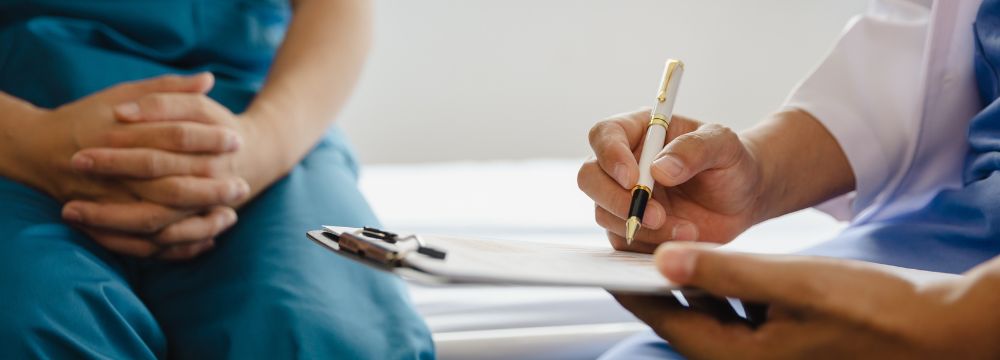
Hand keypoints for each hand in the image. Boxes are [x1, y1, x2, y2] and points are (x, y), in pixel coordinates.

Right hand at [12, 74, 249, 258]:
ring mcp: (109, 203)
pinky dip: (177, 247)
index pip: (173, 136)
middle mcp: (114, 173)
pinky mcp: (106, 225)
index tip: (237, 140)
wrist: (41, 149)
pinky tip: (207, 240)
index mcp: (120, 135)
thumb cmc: (90, 117)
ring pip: (160, 222)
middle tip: (242, 187)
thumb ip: (166, 90)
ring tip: (231, 217)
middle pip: (170, 187)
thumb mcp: (122, 94)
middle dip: (211, 190)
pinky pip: (145, 246)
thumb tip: (208, 79)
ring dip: (199, 223)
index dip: (208, 138)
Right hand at [578, 109, 763, 251]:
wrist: (743, 198)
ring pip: (604, 214)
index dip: (610, 156)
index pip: (604, 135)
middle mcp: (623, 163)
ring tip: (688, 230)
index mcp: (639, 131)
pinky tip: (684, 238)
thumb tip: (660, 169)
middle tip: (656, 215)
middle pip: (590, 178)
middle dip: (616, 199)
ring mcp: (622, 197)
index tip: (633, 178)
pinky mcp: (630, 228)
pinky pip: (622, 240)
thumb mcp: (723, 145)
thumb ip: (695, 149)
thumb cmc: (731, 162)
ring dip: (642, 227)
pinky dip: (650, 244)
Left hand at [615, 243, 997, 358]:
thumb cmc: (869, 309)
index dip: (635, 291)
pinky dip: (724, 289)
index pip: (668, 322)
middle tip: (632, 250)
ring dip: (692, 283)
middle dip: (659, 285)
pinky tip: (718, 264)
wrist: (935, 329)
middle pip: (685, 320)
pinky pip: (738, 315)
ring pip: (712, 315)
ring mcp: (766, 355)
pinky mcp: (784, 342)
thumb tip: (664, 260)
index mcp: (739, 358)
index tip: (607, 263)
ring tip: (669, 248)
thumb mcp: (789, 282)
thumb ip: (723, 271)